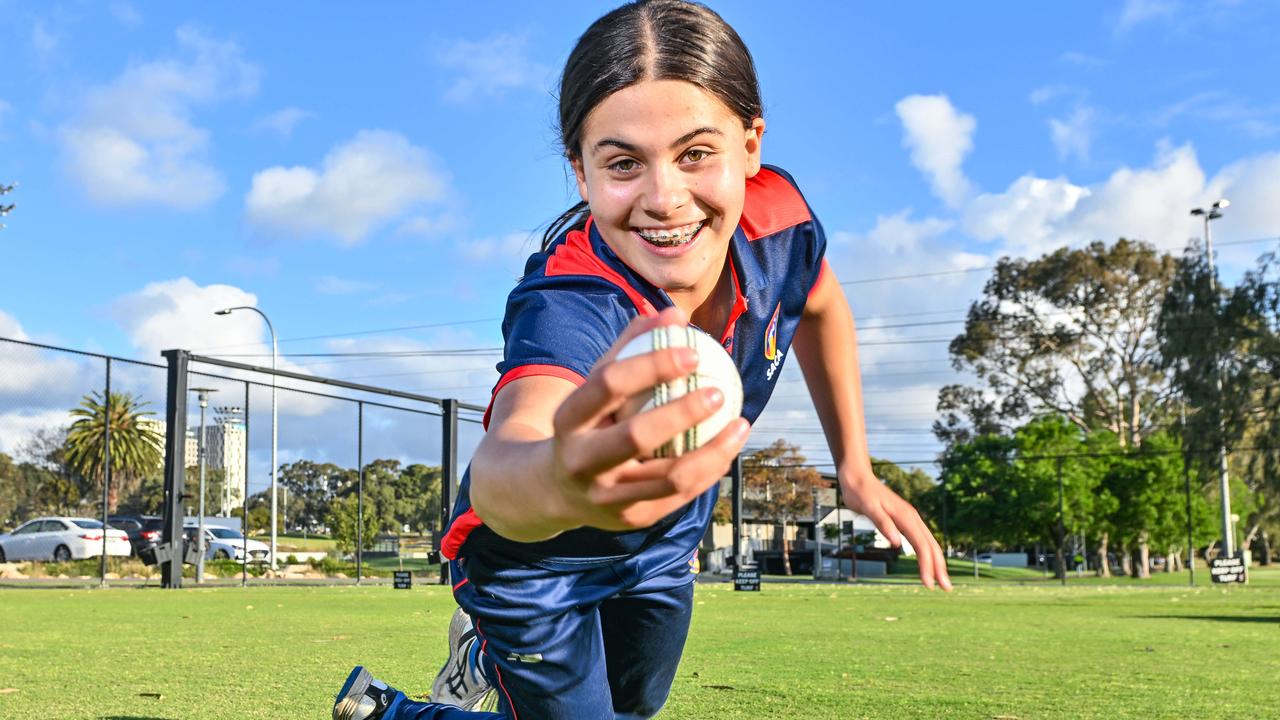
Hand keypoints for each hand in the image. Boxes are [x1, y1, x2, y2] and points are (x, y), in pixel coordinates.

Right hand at [550, 307, 750, 531]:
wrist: (553, 490)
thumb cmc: (586, 423)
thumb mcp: (595, 385)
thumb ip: (630, 348)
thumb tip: (673, 314)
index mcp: (568, 421)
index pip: (608, 385)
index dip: (652, 364)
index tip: (692, 351)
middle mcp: (582, 462)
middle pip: (635, 436)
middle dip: (681, 413)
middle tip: (719, 392)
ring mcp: (606, 497)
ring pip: (670, 476)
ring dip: (713, 451)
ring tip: (741, 424)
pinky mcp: (630, 520)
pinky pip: (680, 495)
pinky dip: (709, 471)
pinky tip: (730, 447)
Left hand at [841, 472, 951, 590]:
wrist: (857, 476)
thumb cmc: (860, 492)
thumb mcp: (867, 507)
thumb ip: (882, 523)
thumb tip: (896, 542)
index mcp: (906, 517)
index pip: (922, 546)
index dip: (926, 566)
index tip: (928, 584)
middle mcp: (912, 518)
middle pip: (931, 546)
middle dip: (939, 568)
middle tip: (947, 589)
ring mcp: (910, 519)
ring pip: (929, 543)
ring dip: (937, 562)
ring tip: (942, 580)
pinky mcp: (905, 520)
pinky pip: (922, 540)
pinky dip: (928, 553)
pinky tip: (928, 563)